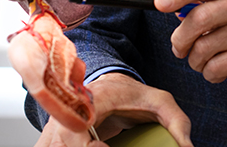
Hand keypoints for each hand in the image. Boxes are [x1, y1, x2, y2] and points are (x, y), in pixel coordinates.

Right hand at [34, 73, 191, 146]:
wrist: (110, 86)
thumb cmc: (132, 95)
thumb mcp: (161, 102)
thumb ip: (177, 123)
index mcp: (92, 100)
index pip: (75, 129)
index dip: (84, 146)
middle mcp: (67, 113)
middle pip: (58, 145)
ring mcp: (54, 128)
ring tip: (105, 145)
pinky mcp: (49, 140)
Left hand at [155, 0, 226, 91]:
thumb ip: (202, 5)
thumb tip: (170, 7)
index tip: (159, 4)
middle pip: (199, 18)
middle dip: (180, 39)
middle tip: (179, 49)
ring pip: (204, 47)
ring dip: (196, 61)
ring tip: (203, 61)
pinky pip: (216, 67)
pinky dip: (210, 74)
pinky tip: (219, 70)